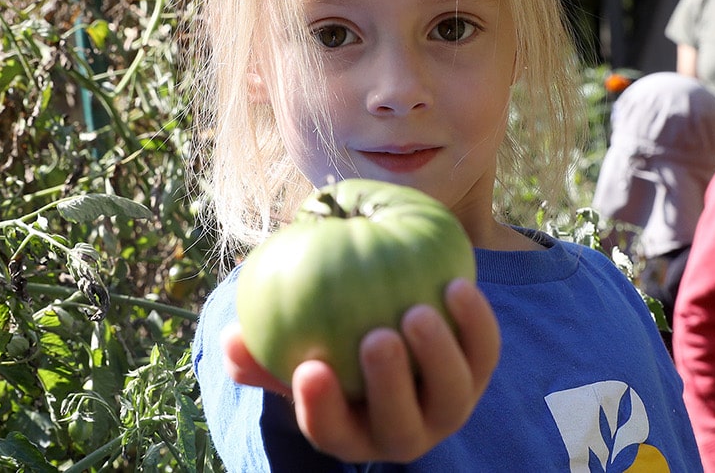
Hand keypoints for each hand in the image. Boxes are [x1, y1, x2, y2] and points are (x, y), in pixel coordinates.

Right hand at [221, 278, 499, 462]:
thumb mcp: (290, 342)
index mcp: (351, 432)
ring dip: (438, 355)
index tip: (309, 367)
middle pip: (400, 425)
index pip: (331, 432)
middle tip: (376, 338)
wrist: (391, 319)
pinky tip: (455, 283)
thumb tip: (230, 338)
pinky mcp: (481, 374)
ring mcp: (448, 407)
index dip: (320, 408)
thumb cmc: (325, 336)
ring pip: (452, 395)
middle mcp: (403, 432)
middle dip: (391, 388)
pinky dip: (474, 321)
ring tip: (416, 312)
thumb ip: (260, 344)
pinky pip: (484, 350)